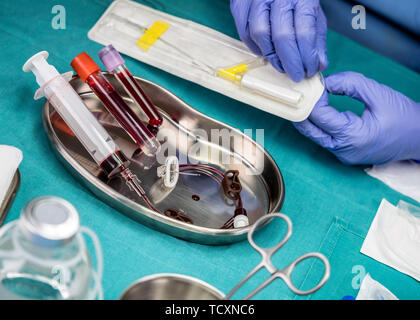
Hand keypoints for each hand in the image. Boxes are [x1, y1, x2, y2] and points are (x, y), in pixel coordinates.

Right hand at [230, 0, 327, 81]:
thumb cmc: (295, 0)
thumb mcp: (313, 12)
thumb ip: (316, 38)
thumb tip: (319, 65)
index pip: (304, 31)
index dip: (306, 56)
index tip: (308, 71)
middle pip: (281, 36)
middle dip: (289, 61)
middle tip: (295, 75)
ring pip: (259, 34)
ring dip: (271, 56)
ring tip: (281, 65)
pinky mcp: (240, 4)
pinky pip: (244, 32)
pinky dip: (254, 47)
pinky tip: (265, 52)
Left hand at [293, 72, 419, 164]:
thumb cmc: (404, 117)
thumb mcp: (378, 93)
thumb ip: (349, 84)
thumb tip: (325, 83)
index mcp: (353, 136)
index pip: (320, 116)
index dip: (314, 98)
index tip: (315, 85)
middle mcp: (344, 150)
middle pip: (311, 130)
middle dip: (303, 110)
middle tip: (300, 93)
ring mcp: (343, 155)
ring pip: (315, 136)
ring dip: (309, 118)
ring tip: (306, 100)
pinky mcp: (344, 154)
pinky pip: (324, 139)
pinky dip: (319, 125)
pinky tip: (317, 112)